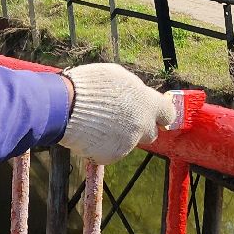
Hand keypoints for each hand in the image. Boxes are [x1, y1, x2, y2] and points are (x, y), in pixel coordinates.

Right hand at [58, 63, 193, 164]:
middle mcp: (142, 125)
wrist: (65, 107)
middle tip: (122, 120)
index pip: (168, 114)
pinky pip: (111, 152)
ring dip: (119, 136)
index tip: (155, 115)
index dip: (160, 115)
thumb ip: (135, 91)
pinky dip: (103, 146)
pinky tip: (90, 133)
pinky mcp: (112, 156)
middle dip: (139, 128)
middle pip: (151, 133)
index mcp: (147, 103)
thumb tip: (140, 97)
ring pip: (129, 142)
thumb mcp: (118, 77)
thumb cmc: (90, 85)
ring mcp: (128, 143)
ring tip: (97, 123)